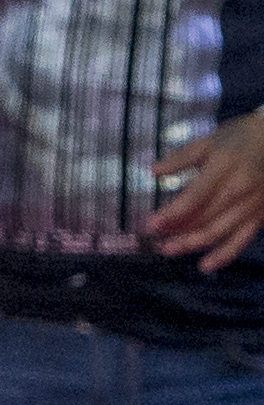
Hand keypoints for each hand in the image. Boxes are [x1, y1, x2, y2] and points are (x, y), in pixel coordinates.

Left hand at [152, 109, 263, 274]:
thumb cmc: (240, 138)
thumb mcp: (209, 141)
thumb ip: (181, 158)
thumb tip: (154, 171)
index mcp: (224, 167)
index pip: (195, 197)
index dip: (173, 213)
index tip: (152, 223)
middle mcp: (240, 188)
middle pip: (206, 218)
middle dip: (178, 232)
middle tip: (154, 240)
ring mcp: (253, 204)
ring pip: (221, 232)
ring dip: (194, 244)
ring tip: (169, 250)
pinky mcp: (262, 215)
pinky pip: (242, 239)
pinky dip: (225, 254)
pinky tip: (206, 265)